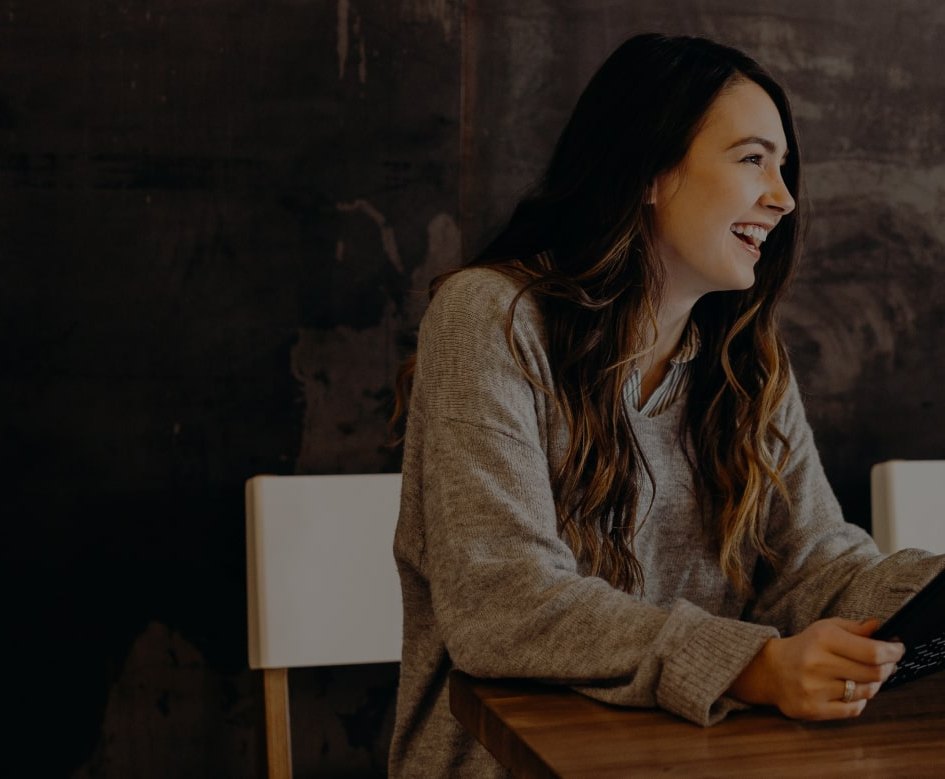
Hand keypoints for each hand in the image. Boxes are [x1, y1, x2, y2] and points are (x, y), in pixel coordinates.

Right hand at [728, 617, 904, 719]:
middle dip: (887, 668)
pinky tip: (851, 691)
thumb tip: (880, 628)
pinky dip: (859, 700)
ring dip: (873, 684)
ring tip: (866, 677)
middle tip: (888, 664)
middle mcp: (817, 664)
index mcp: (822, 639)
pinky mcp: (813, 709)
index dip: (893, 652)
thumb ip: (855, 628)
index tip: (898, 649)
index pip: (872, 651)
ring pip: (866, 692)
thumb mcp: (826, 629)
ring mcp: (814, 689)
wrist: (771, 670)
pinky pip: (853, 709)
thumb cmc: (804, 647)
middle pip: (874, 673)